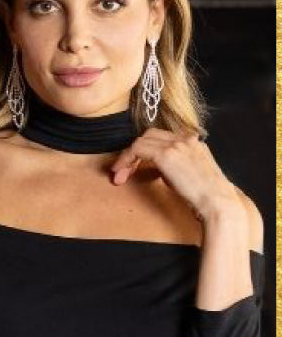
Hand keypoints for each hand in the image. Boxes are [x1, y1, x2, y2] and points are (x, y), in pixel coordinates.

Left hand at [111, 130, 239, 221]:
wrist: (217, 201)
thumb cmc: (206, 194)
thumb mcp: (190, 171)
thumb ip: (175, 163)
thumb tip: (156, 166)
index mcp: (193, 140)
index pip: (161, 137)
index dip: (144, 150)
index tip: (134, 167)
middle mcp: (185, 138)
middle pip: (149, 135)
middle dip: (134, 152)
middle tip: (123, 172)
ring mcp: (176, 144)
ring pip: (140, 141)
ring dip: (127, 158)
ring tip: (119, 176)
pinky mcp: (167, 154)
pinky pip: (137, 149)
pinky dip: (126, 160)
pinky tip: (122, 173)